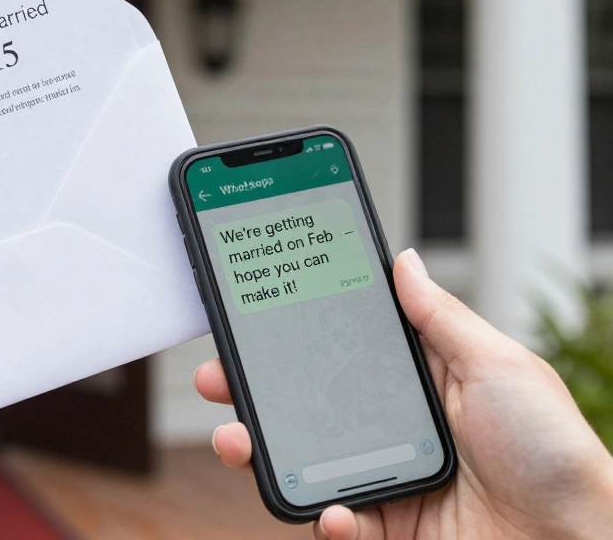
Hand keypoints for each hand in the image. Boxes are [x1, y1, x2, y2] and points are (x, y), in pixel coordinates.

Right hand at [195, 249, 612, 539]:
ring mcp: (385, 482)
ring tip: (238, 440)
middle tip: (218, 379)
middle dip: (252, 392)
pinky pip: (338, 526)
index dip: (292, 337)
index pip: (340, 353)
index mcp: (419, 384)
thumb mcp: (500, 366)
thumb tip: (403, 261)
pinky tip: (333, 511)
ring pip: (304, 464)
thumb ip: (441, 318)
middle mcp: (394, 430)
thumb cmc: (556, 452)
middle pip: (305, 407)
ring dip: (262, 452)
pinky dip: (325, 521)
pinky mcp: (387, 531)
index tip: (251, 318)